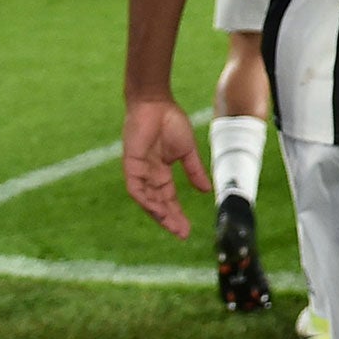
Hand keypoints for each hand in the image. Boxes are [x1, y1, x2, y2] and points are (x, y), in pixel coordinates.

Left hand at [122, 97, 209, 238]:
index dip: (177, 214)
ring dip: (159, 214)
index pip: (169, 199)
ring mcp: (139, 172)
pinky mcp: (131, 166)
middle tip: (182, 234)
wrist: (156, 104)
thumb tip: (206, 190)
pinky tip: (157, 209)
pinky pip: (136, 188)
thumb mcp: (187, 151)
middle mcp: (149, 176)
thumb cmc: (171, 122)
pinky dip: (146, 200)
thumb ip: (194, 171)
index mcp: (161, 173)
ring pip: (147, 200)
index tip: (187, 230)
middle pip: (158, 204)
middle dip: (169, 219)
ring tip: (172, 225)